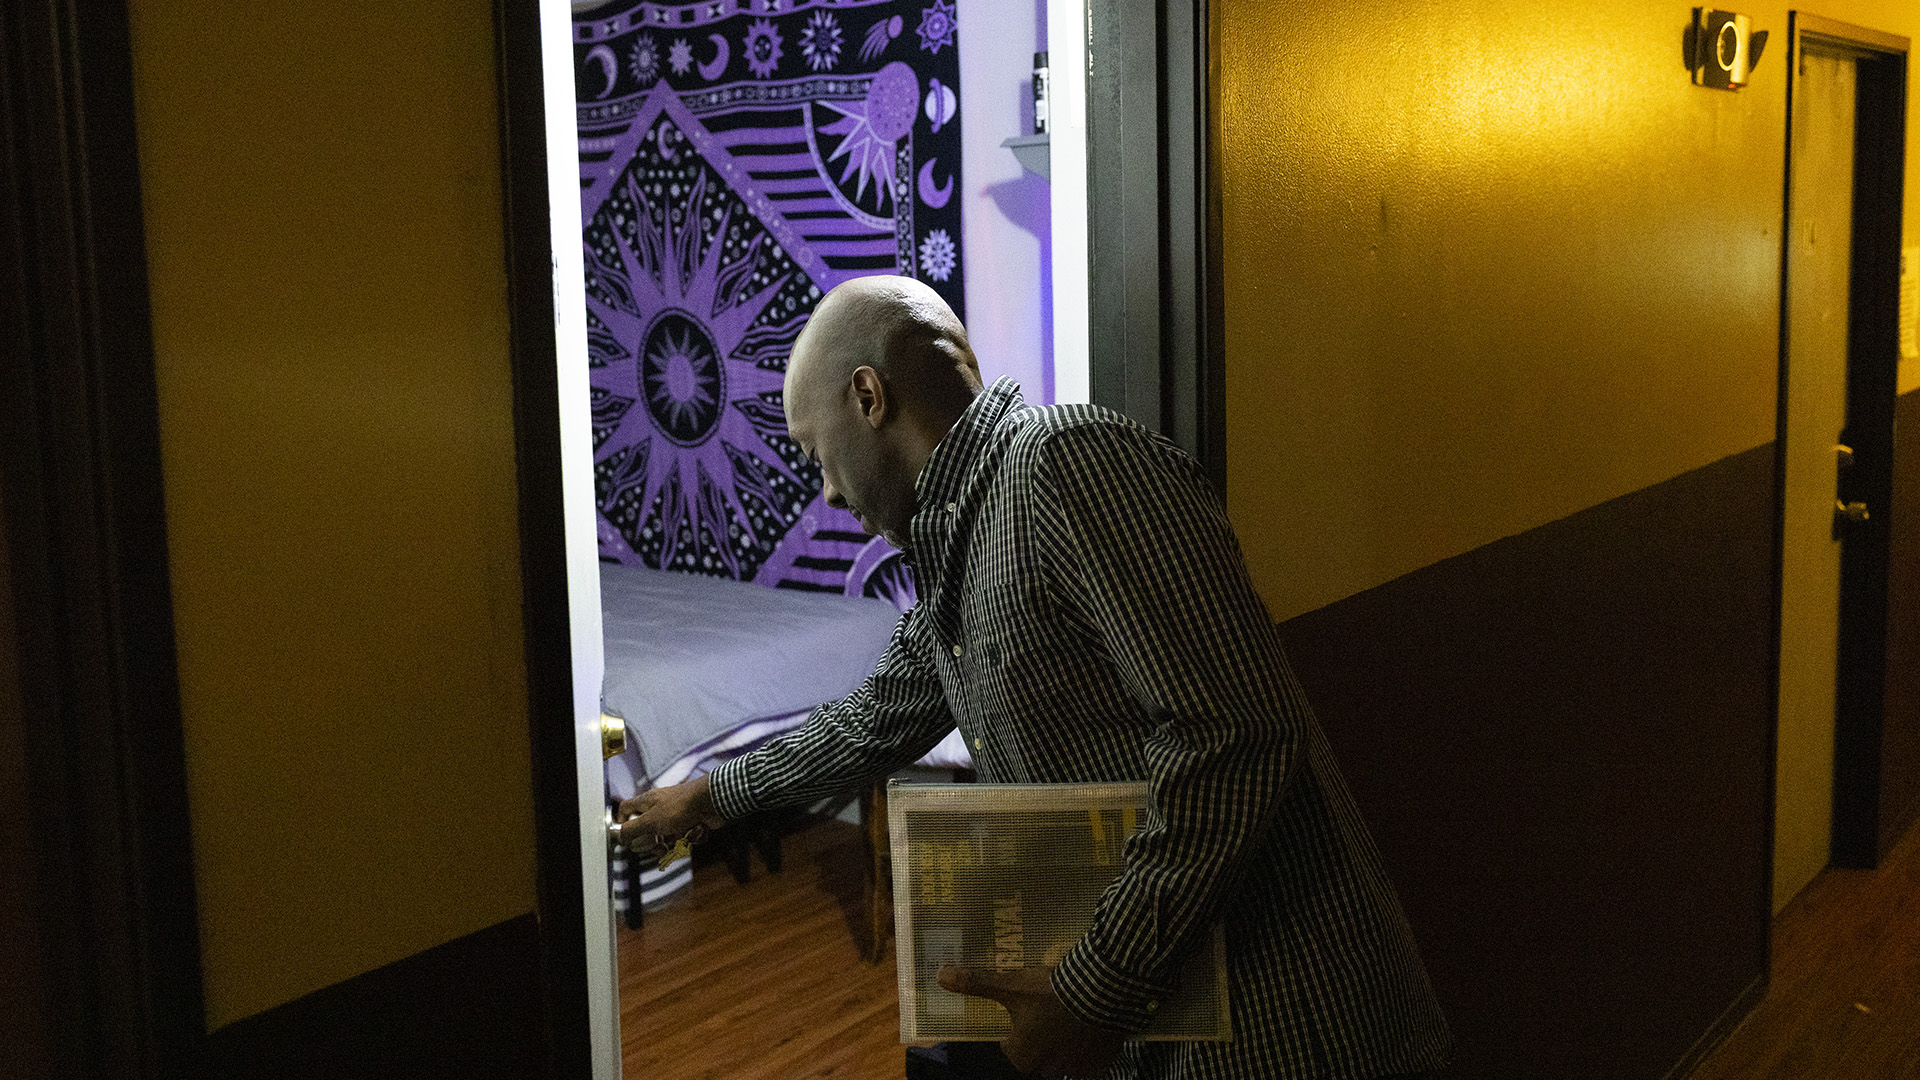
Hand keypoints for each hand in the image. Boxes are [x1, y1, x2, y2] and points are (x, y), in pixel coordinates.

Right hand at [617, 773, 725, 854]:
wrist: (711, 802)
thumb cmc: (680, 807)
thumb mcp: (650, 820)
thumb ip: (633, 829)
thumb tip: (620, 837)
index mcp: (647, 802)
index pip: (626, 809)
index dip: (622, 822)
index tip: (626, 838)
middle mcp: (660, 807)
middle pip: (646, 829)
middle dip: (652, 842)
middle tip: (657, 847)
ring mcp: (676, 815)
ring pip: (666, 836)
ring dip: (671, 844)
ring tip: (676, 844)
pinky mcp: (690, 821)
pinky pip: (684, 836)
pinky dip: (688, 838)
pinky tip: (693, 834)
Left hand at [937, 965, 1124, 1078]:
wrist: (1100, 988)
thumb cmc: (1049, 990)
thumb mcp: (1010, 984)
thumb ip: (976, 983)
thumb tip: (940, 976)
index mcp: (1023, 1055)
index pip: (1011, 1053)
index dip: (1014, 1037)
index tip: (1020, 1021)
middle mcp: (1047, 1068)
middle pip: (1037, 1061)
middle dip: (1039, 1045)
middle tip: (1044, 1019)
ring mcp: (1076, 1067)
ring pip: (1065, 1064)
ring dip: (1064, 1049)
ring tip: (1068, 1024)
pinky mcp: (1102, 1062)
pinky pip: (1091, 1065)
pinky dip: (1089, 1053)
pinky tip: (1090, 1032)